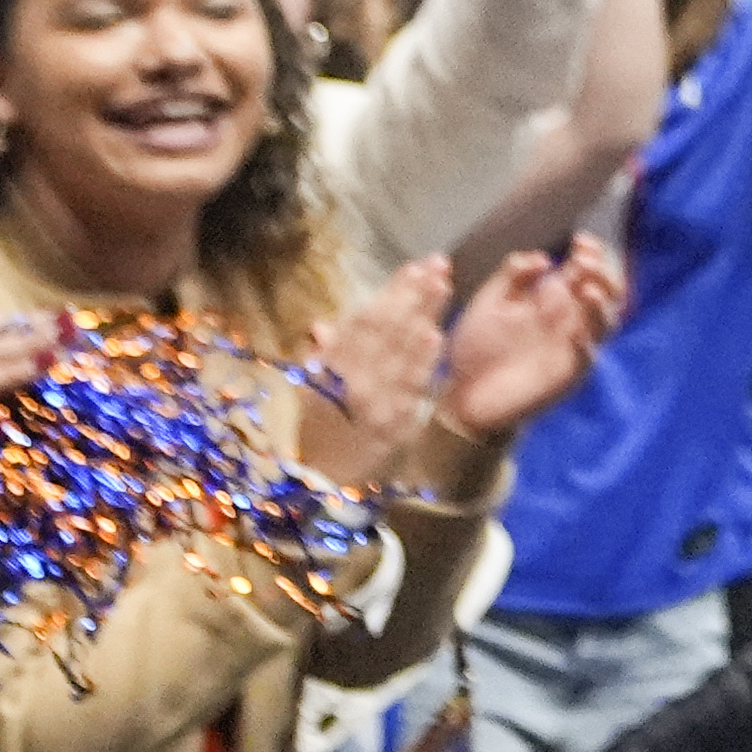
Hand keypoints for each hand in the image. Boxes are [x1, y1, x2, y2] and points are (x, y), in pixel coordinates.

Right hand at [287, 257, 455, 490]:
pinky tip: (436, 337)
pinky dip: (421, 362)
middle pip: (386, 329)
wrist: (321, 487)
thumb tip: (322, 326)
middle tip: (439, 264)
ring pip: (400, 352)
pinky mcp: (394, 427)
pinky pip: (409, 390)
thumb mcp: (308, 394)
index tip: (412, 267)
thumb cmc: (314, 435)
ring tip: (443, 286)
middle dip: (414, 295)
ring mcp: (374, 403)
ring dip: (423, 316)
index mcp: (328, 370)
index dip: (390, 292)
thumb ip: (321, 359)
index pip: (363, 321)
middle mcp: (350, 382)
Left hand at [433, 238, 624, 446]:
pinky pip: (589, 356)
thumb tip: (544, 258)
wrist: (465, 394)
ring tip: (588, 290)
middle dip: (603, 272)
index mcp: (552, 298)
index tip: (580, 241)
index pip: (586, 269)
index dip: (592, 252)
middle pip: (606, 290)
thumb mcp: (489, 302)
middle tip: (585, 263)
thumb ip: (512, 276)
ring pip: (606, 321)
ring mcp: (573, 346)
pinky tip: (575, 332)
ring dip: (603, 304)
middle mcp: (568, 319)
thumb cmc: (477, 347)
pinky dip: (587, 342)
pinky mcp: (569, 373)